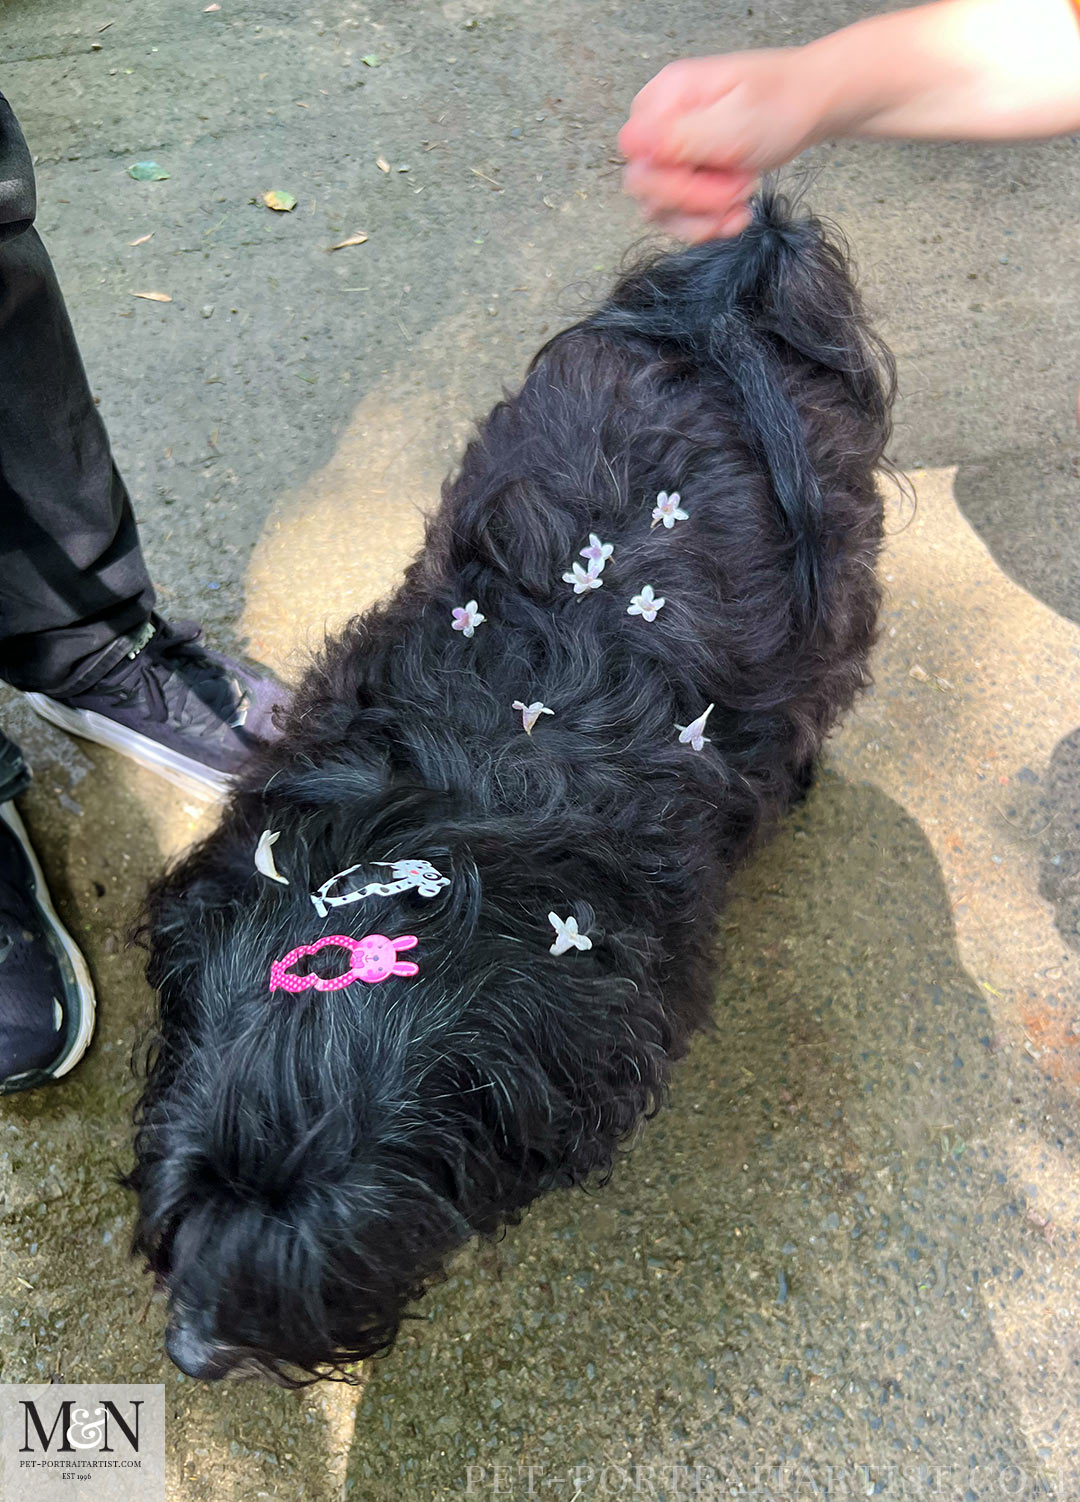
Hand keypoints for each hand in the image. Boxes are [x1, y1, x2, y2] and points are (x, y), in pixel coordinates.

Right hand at [619, 51, 830, 239]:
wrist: (805, 107)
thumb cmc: (780, 105)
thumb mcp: (737, 122)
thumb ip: (683, 136)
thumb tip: (634, 145)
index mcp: (666, 98)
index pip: (635, 151)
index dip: (667, 177)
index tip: (712, 174)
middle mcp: (659, 125)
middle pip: (644, 185)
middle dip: (694, 199)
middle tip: (737, 188)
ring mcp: (669, 154)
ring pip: (658, 209)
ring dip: (704, 216)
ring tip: (742, 195)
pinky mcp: (681, 178)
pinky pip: (677, 219)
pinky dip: (709, 225)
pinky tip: (737, 213)